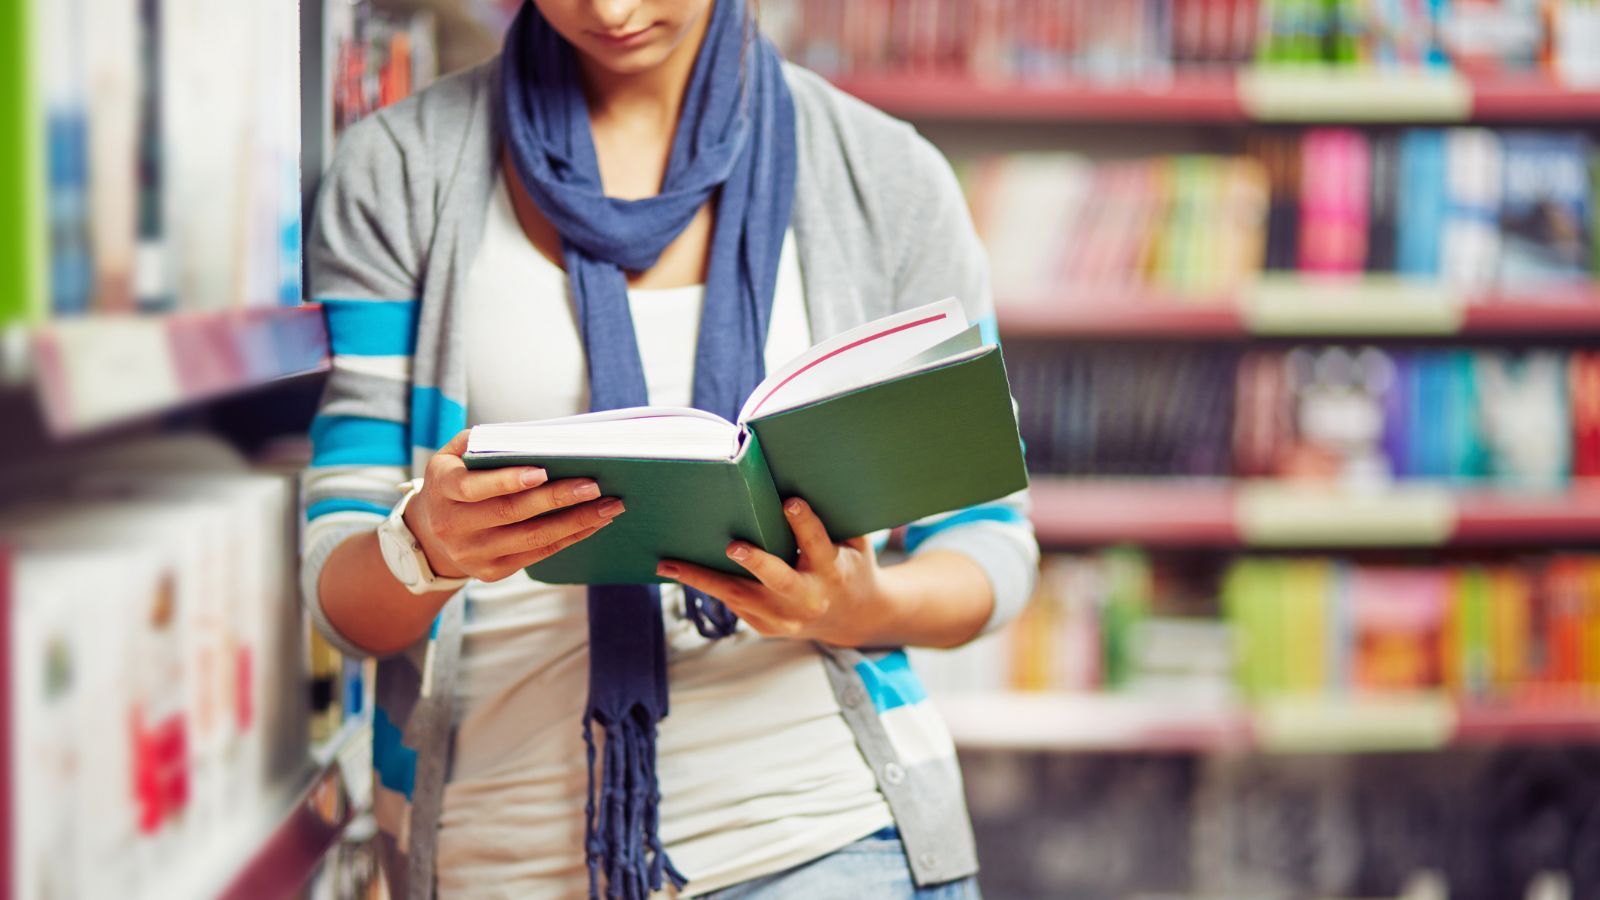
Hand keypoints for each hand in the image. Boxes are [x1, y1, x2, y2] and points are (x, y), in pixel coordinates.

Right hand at [404, 431, 624, 582]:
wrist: (430, 535)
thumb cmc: (455, 480)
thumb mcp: (453, 456)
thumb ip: (483, 443)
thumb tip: (535, 438)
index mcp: (443, 489)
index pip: (474, 487)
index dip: (508, 480)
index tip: (543, 471)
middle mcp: (453, 525)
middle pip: (511, 513)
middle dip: (557, 498)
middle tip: (594, 485)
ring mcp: (473, 554)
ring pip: (531, 539)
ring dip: (575, 522)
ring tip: (609, 506)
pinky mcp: (492, 572)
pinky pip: (539, 554)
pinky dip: (570, 537)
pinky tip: (595, 522)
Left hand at [656, 498, 886, 646]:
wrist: (852, 617)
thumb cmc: (849, 564)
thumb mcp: (854, 543)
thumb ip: (835, 518)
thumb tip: (804, 473)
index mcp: (833, 571)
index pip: (818, 545)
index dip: (804, 524)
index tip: (789, 502)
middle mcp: (809, 597)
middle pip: (779, 581)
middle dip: (756, 563)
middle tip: (732, 547)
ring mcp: (785, 618)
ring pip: (740, 597)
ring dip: (702, 579)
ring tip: (668, 564)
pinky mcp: (766, 627)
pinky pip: (734, 604)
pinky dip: (708, 586)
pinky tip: (681, 571)